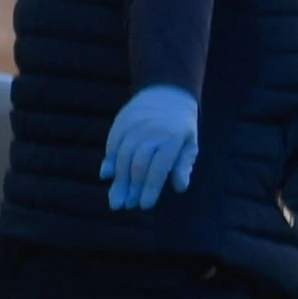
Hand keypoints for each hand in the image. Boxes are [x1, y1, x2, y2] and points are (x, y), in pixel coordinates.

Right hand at [100, 85, 200, 207]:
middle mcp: (152, 131)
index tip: (145, 206)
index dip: (151, 188)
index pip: (159, 167)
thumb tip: (180, 188)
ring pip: (123, 155)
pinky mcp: (122, 121)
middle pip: (138, 164)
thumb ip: (183, 165)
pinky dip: (109, 160)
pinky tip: (107, 175)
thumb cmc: (181, 126)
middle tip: (127, 206)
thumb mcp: (190, 144)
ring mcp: (135, 125)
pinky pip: (113, 143)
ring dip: (119, 179)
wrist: (166, 92)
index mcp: (172, 139)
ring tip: (116, 199)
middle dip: (132, 187)